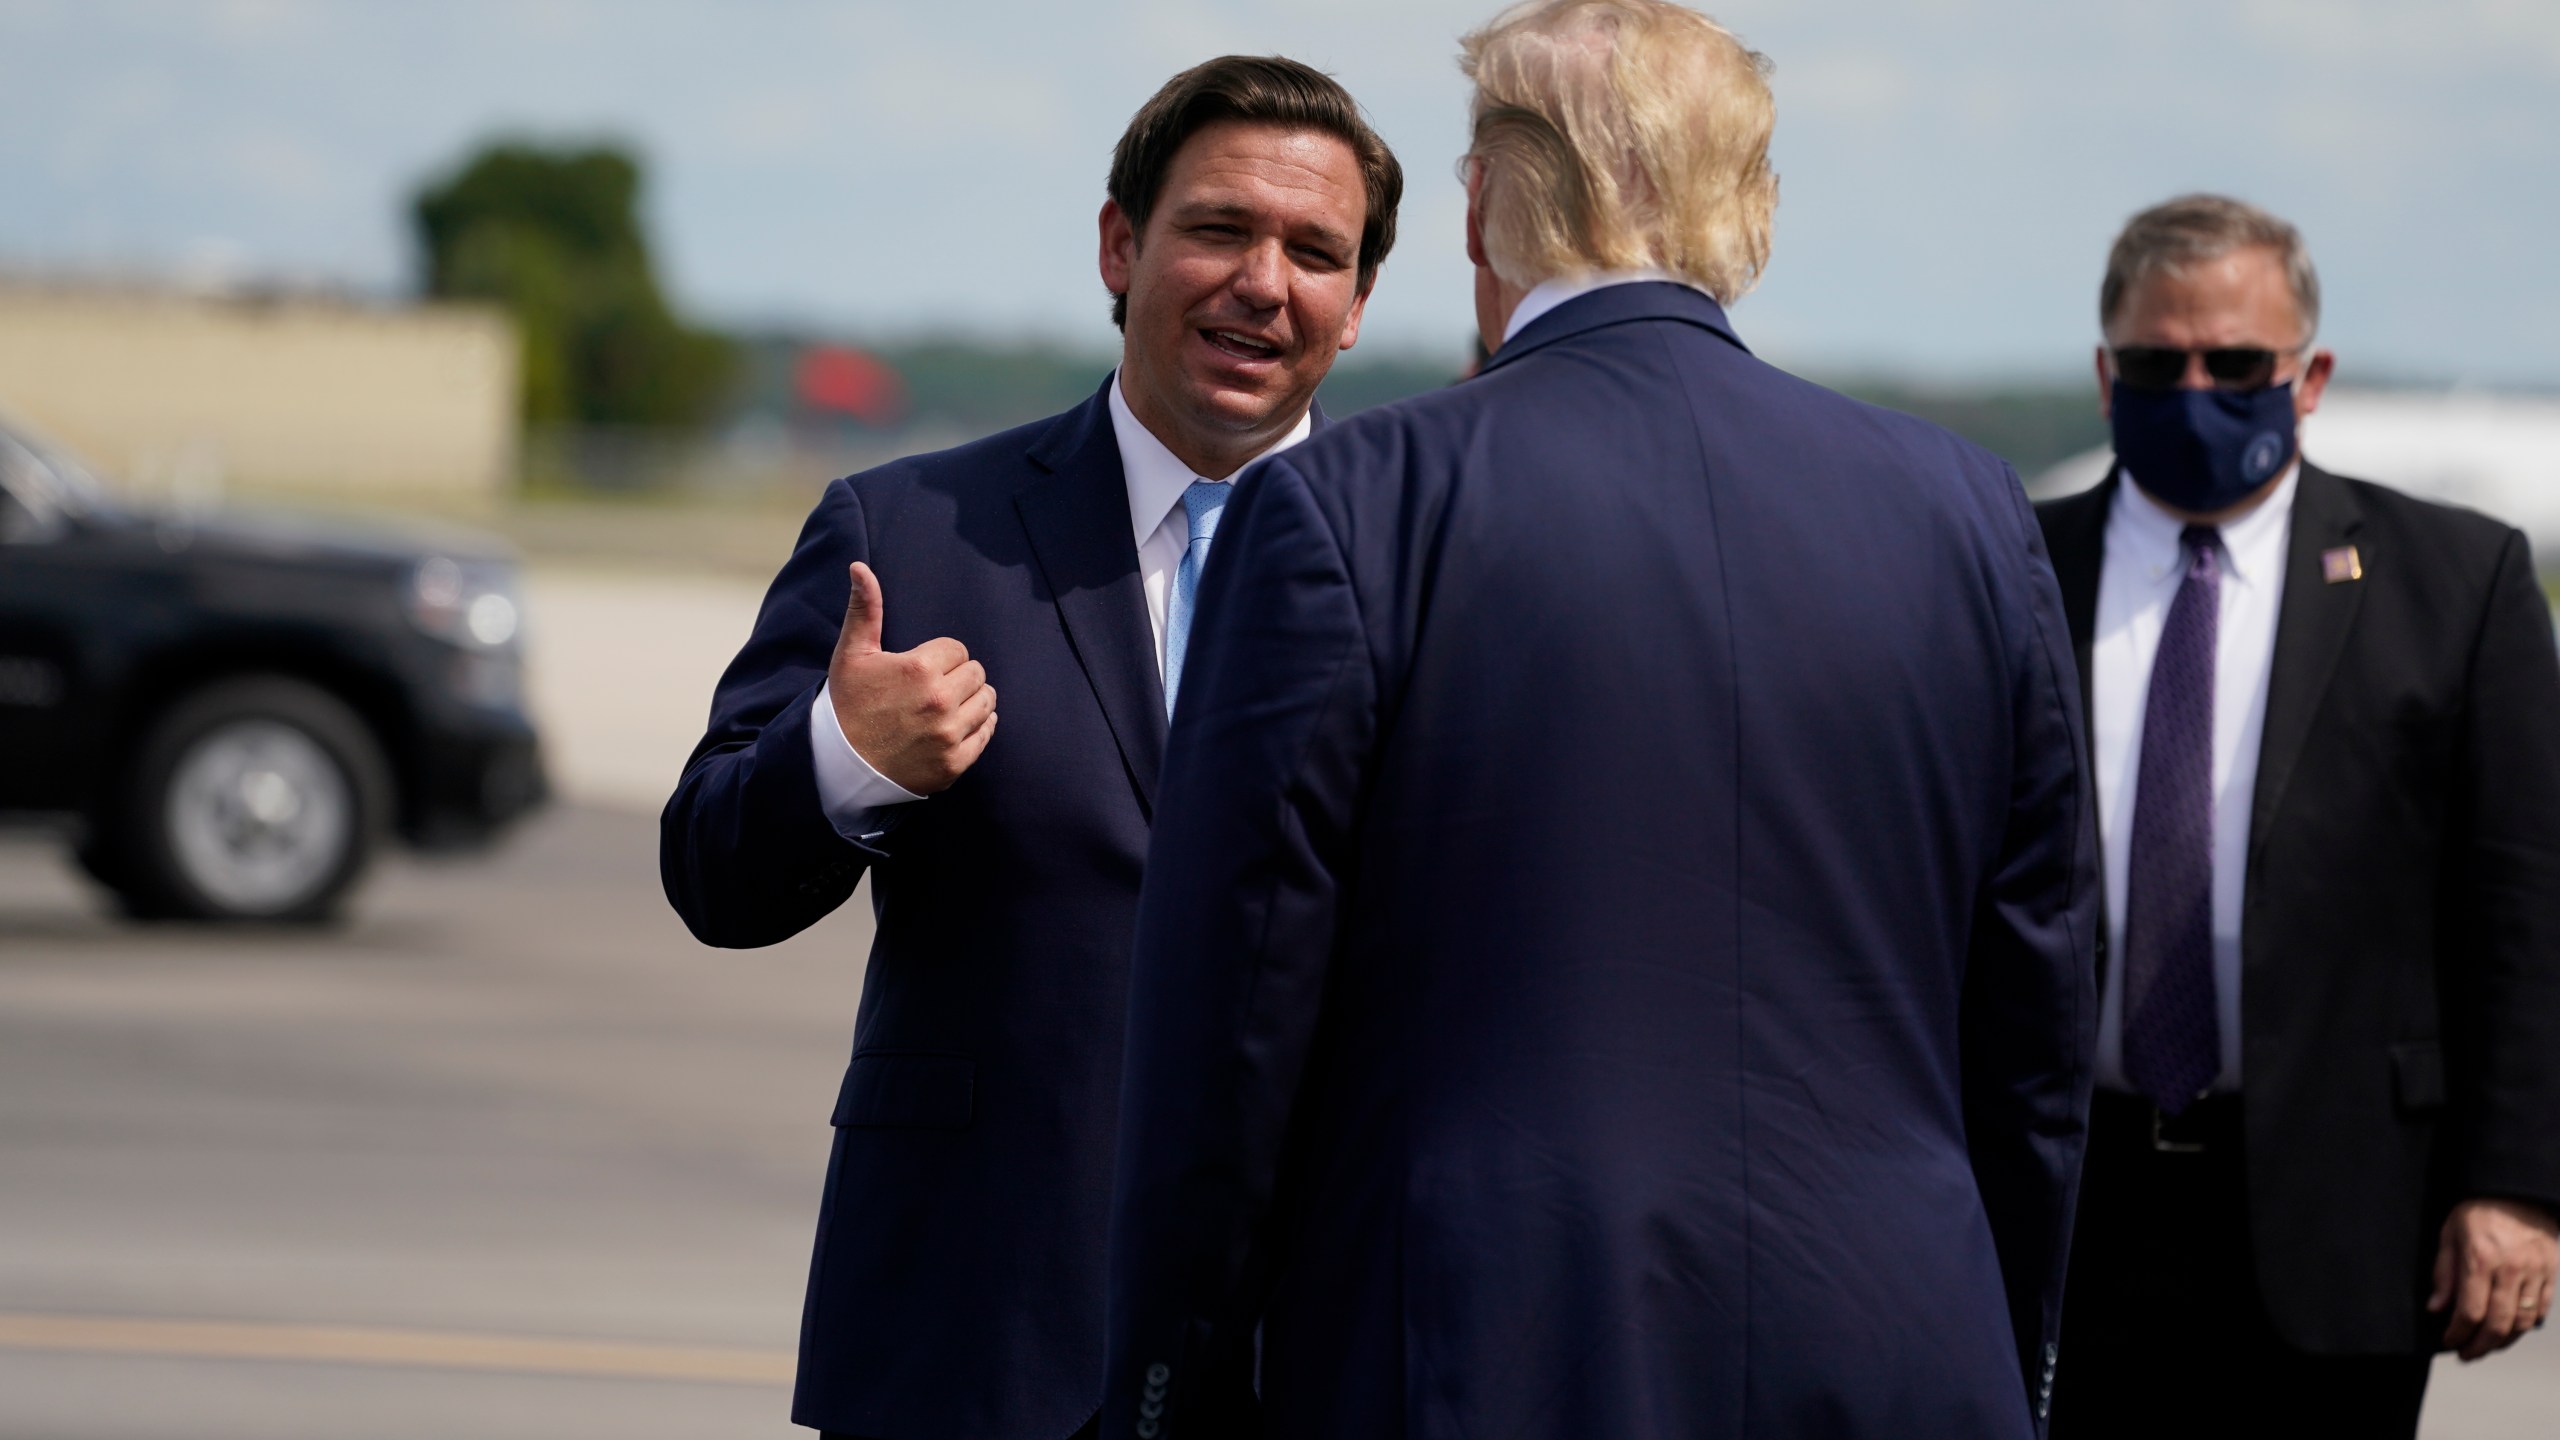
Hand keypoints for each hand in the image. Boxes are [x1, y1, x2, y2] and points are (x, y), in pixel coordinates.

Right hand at [828, 561, 996, 794]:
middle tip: (934, 688)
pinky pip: (986, 733)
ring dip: (973, 700)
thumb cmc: (847, 705)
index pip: (957, 649)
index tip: (921, 670)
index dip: (940, 657)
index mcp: (919, 669)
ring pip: (987, 701)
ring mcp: (949, 734)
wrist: (840, 765)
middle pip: (977, 673)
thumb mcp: (851, 655)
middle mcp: (939, 701)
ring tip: (947, 705)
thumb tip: (860, 567)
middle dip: (959, 676)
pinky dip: (978, 727)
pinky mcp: (954, 762)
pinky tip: (956, 726)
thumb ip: (864, 610)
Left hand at [2430, 1197, 2558, 1359]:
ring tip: (2487, 1346)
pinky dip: (2526, 1326)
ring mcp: (2535, 1272)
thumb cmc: (2478, 1209)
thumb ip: (2444, 1273)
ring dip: (2504, 1341)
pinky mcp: (2550, 1273)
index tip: (2449, 1341)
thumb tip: (2436, 1307)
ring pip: (2522, 1322)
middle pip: (2498, 1324)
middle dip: (2480, 1346)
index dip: (2458, 1333)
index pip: (2470, 1311)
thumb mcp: (2449, 1234)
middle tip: (2467, 1354)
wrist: (2518, 1191)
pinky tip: (2511, 1330)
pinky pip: (2542, 1310)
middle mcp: (2510, 1269)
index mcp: (2480, 1258)